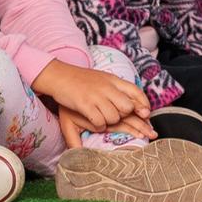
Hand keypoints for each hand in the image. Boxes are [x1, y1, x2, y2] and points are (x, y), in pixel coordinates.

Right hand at [32, 59, 150, 131]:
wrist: (57, 75)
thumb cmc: (80, 80)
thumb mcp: (102, 79)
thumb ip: (118, 89)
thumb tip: (136, 105)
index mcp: (112, 79)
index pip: (136, 92)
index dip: (143, 105)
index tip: (144, 114)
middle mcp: (106, 87)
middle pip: (127, 108)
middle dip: (123, 115)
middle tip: (113, 114)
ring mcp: (95, 95)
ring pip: (114, 118)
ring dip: (108, 121)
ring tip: (99, 116)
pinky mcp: (84, 104)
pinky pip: (99, 122)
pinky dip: (97, 125)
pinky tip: (92, 120)